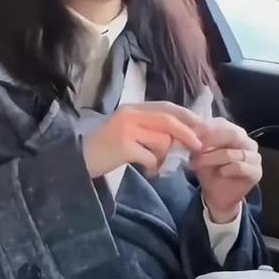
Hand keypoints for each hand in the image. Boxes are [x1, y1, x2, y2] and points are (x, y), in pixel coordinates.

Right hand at [82, 101, 203, 178]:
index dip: (186, 115)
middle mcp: (130, 115)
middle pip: (168, 121)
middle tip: (197, 147)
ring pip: (162, 141)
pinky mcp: (124, 147)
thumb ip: (149, 127)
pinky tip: (148, 171)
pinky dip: (154, 167)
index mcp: (133, 108)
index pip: (166, 107)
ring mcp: (127, 130)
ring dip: (165, 157)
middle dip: (187, 134)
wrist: (77, 159)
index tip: (202, 125)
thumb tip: (180, 136)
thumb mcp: (128, 129)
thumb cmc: (105, 146)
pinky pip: (152, 158)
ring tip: (156, 165)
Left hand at [190, 117, 261, 222]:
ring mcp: (254, 156)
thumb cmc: (208, 170)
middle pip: (231, 134)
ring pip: (232, 152)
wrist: (217, 195)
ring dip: (211, 158)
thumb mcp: (199, 152)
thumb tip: (188, 130)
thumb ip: (198, 140)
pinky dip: (227, 169)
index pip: (222, 123)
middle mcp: (246, 140)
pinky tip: (220, 172)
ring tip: (197, 163)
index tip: (189, 135)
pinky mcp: (256, 171)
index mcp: (233, 131)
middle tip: (194, 148)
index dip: (205, 128)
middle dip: (210, 141)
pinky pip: (240, 166)